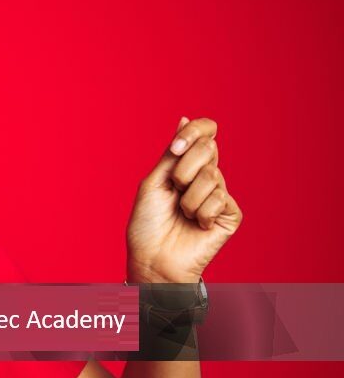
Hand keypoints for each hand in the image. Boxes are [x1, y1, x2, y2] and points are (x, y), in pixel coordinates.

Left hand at [126, 117, 242, 282]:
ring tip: (182, 213)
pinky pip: (220, 199)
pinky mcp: (230, 214)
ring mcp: (220, 194)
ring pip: (212, 176)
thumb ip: (172, 153)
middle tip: (174, 189)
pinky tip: (196, 225)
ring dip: (188, 197)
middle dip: (184, 169)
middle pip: (209, 148)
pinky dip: (200, 212)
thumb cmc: (147, 224)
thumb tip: (184, 119)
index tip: (175, 148)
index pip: (205, 133)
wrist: (153, 258)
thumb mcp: (154, 182)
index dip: (194, 132)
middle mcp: (206, 176)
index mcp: (187, 165)